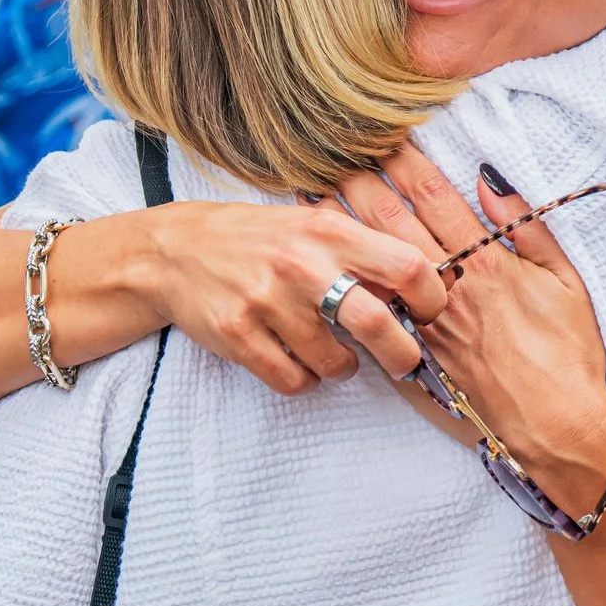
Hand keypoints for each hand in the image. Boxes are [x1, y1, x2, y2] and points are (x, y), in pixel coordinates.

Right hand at [133, 198, 445, 393]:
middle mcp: (300, 264)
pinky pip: (293, 380)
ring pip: (334, 362)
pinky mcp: (239, 335)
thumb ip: (361, 249)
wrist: (175, 251)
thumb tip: (423, 283)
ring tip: (335, 355)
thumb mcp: (311, 225)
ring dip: (343, 368)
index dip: (430, 297)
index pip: (406, 265)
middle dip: (401, 354)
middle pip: (376, 322)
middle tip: (403, 361)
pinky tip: (299, 362)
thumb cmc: (257, 239)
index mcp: (328, 230)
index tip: (427, 314)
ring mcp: (267, 301)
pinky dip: (305, 380)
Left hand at [347, 148, 605, 514]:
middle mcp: (447, 287)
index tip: (381, 133)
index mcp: (486, 261)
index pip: (434, 196)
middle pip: (391, 222)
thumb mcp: (565, 280)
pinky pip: (372, 311)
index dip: (404, 160)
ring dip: (341, 226)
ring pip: (371, 264)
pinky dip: (345, 281)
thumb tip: (488, 179)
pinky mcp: (414, 358)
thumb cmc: (569, 354)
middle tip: (330, 149)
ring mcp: (424, 324)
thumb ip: (526, 226)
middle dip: (360, 181)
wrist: (557, 427)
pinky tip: (323, 263)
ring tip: (311, 193)